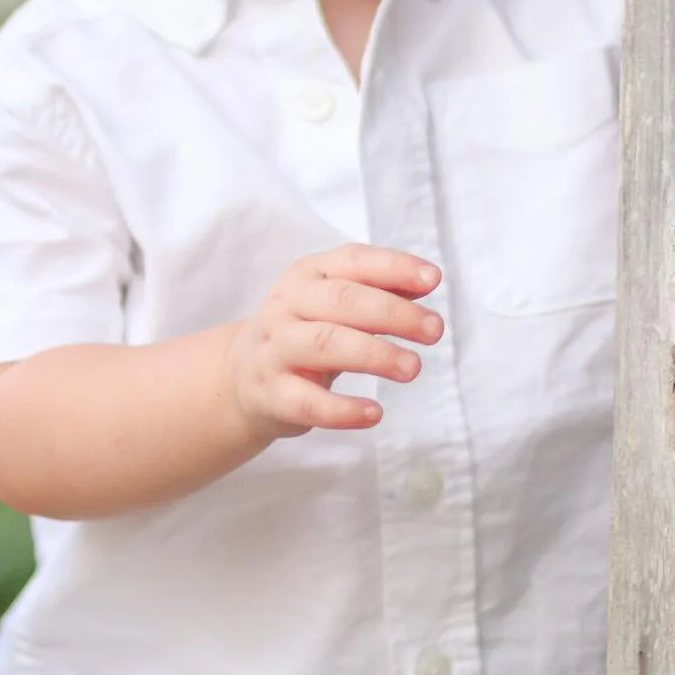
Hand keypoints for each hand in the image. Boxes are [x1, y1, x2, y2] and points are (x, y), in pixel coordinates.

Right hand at [225, 244, 442, 440]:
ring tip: (412, 368)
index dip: (393, 268)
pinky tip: (374, 412)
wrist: (240, 375)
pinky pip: (308, 402)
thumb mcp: (333, 303)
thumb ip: (378, 290)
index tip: (433, 280)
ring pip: (325, 344)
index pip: (352, 261)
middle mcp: (287, 305)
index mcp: (307, 274)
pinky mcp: (271, 393)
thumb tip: (425, 281)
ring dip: (373, 354)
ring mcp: (275, 349)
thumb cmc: (303, 331)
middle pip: (342, 301)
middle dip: (392, 313)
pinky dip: (343, 409)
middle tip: (434, 329)